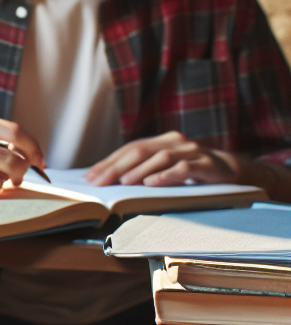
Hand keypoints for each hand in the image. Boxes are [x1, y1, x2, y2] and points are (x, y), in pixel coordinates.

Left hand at [84, 131, 239, 186]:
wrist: (233, 172)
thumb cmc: (192, 173)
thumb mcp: (167, 169)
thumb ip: (144, 171)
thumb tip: (110, 182)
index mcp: (161, 141)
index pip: (128, 150)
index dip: (108, 162)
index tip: (90, 177)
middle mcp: (174, 141)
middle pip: (140, 151)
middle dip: (116, 168)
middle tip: (100, 182)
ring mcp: (192, 151)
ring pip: (160, 158)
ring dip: (139, 171)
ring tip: (123, 183)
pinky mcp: (207, 164)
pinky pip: (183, 168)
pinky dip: (166, 176)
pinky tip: (152, 184)